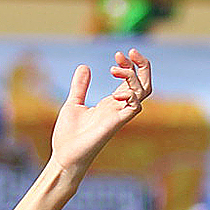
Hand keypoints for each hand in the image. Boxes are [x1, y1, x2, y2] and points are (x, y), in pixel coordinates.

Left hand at [49, 49, 151, 174]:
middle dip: (142, 66)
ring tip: (114, 69)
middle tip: (129, 52)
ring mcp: (119, 116)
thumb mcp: (73, 103)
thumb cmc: (69, 135)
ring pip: (143, 93)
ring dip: (133, 76)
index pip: (132, 81)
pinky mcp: (115, 124)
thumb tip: (84, 66)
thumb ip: (80, 86)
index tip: (119, 54)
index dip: (131, 65)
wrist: (64, 156)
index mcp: (111, 103)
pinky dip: (131, 95)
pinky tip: (116, 92)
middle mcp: (119, 108)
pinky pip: (134, 108)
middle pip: (145, 84)